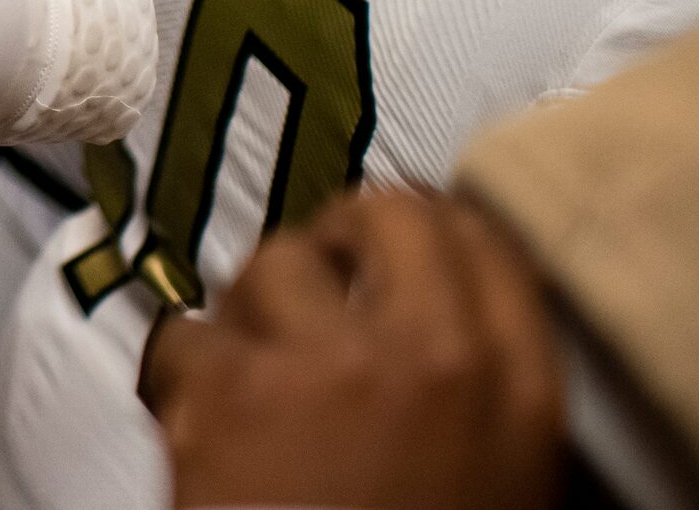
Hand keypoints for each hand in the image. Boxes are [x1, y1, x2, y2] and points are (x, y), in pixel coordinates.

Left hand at [142, 188, 563, 509]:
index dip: (429, 226)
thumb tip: (440, 319)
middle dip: (343, 239)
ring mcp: (323, 362)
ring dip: (254, 313)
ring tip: (256, 378)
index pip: (484, 238)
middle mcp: (428, 354)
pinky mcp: (227, 387)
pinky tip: (199, 421)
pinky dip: (182, 375)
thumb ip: (482, 391)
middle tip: (320, 282)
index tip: (394, 242)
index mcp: (516, 390)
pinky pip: (185, 334)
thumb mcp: (500, 485)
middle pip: (384, 215)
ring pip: (271, 265)